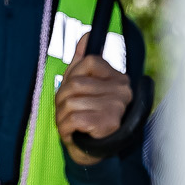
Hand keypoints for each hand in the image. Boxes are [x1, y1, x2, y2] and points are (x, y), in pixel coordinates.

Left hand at [56, 34, 133, 162]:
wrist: (91, 149)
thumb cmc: (85, 113)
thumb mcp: (81, 83)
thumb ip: (82, 60)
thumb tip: (87, 34)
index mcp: (118, 78)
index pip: (89, 61)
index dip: (72, 76)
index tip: (74, 92)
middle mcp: (123, 90)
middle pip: (75, 84)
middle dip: (61, 100)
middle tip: (67, 112)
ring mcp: (117, 106)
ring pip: (72, 101)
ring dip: (61, 115)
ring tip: (69, 123)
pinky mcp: (109, 122)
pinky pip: (74, 118)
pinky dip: (65, 127)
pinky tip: (72, 132)